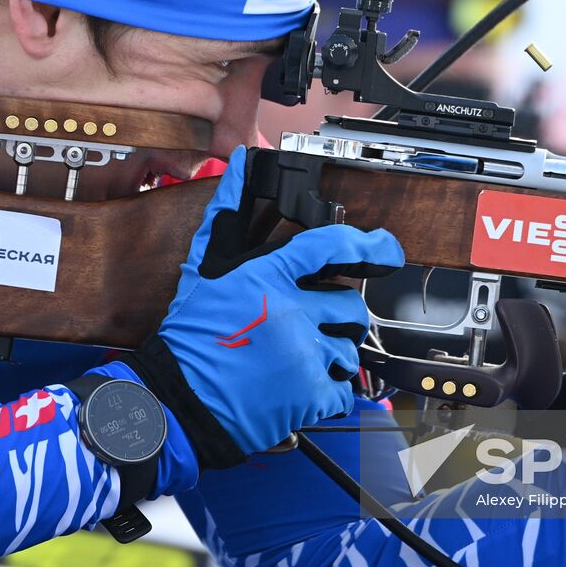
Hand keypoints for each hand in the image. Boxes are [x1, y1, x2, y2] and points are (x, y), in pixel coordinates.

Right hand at [117, 146, 403, 466]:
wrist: (178, 402)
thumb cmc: (191, 336)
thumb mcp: (204, 267)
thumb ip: (229, 213)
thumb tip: (240, 163)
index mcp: (268, 276)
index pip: (331, 247)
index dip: (367, 246)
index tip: (386, 249)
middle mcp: (291, 310)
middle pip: (349, 304)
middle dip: (338, 316)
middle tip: (311, 327)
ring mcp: (304, 352)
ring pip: (350, 347)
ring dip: (333, 354)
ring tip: (299, 360)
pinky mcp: (310, 394)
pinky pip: (344, 389)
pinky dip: (327, 392)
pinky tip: (298, 389)